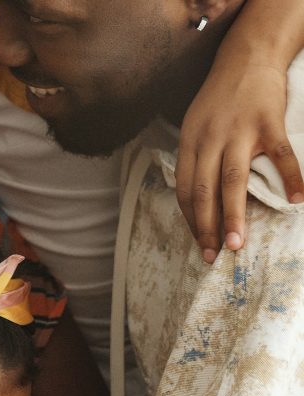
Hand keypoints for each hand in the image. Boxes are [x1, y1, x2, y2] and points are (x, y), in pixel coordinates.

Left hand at [177, 62, 303, 262]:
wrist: (246, 58)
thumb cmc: (219, 99)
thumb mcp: (194, 126)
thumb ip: (196, 159)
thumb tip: (196, 198)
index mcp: (189, 143)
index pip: (185, 190)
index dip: (191, 220)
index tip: (199, 244)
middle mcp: (209, 139)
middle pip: (204, 191)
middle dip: (206, 227)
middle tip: (213, 255)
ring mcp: (239, 131)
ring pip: (233, 181)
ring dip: (233, 216)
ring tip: (236, 244)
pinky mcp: (268, 122)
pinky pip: (281, 155)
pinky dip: (291, 178)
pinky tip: (297, 200)